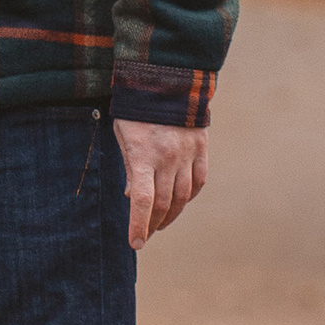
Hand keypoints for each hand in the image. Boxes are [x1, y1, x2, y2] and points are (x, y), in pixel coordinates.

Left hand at [114, 120, 206, 248]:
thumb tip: (132, 197)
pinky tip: (180, 203)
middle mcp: (168, 157)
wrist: (166, 80)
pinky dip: (189, 196)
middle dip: (152, 224)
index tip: (136, 244)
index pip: (142, 200)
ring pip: (182, 196)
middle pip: (162, 203)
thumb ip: (129, 168)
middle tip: (144, 235)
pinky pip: (198, 181)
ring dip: (170, 214)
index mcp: (143, 154)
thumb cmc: (135, 110)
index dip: (139, 225)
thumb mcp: (123, 136)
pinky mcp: (201, 148)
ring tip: (160, 223)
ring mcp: (187, 153)